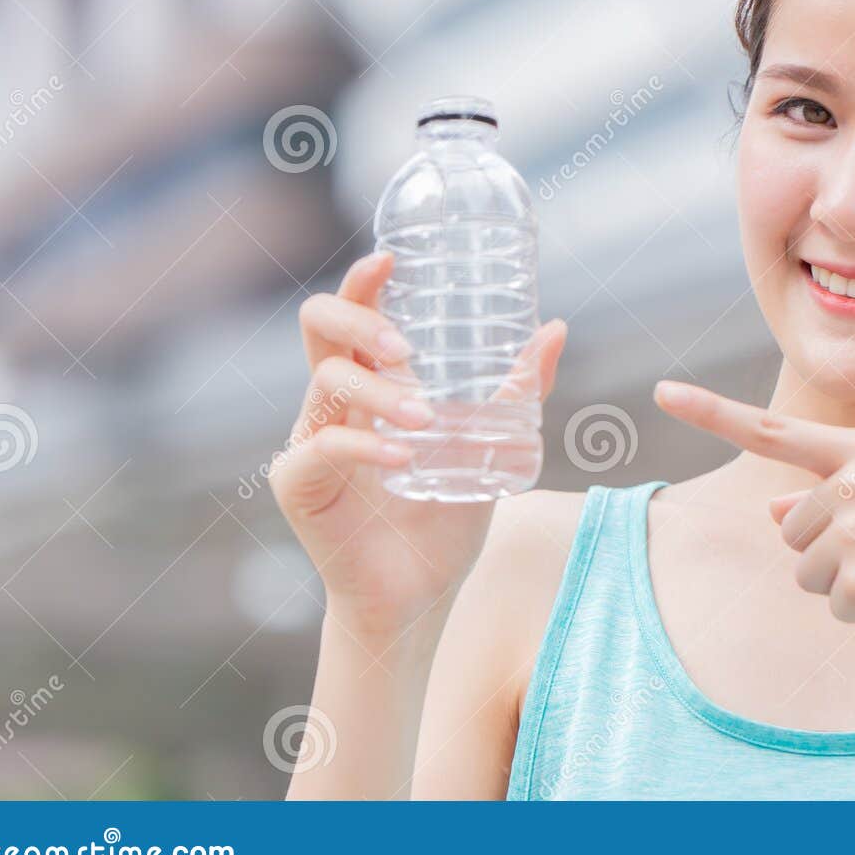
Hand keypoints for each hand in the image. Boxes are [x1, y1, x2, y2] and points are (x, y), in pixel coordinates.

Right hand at [268, 251, 566, 638]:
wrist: (419, 596)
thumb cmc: (446, 517)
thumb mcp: (490, 447)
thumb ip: (516, 392)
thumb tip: (555, 326)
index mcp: (370, 384)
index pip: (353, 315)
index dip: (363, 281)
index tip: (391, 258)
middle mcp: (332, 402)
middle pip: (319, 327)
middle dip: (358, 321)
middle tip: (405, 349)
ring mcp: (309, 440)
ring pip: (324, 382)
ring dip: (379, 393)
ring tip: (425, 420)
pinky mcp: (299, 484)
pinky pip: (321, 447)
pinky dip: (363, 446)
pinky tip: (401, 458)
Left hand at [652, 380, 854, 644]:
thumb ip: (832, 493)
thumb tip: (771, 511)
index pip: (773, 430)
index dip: (710, 412)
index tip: (660, 392)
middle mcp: (850, 481)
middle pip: (790, 530)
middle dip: (829, 550)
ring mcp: (852, 530)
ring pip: (805, 572)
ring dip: (845, 583)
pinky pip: (832, 607)